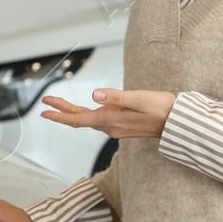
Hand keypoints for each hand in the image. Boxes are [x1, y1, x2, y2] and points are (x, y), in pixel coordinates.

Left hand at [41, 88, 173, 138]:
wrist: (178, 123)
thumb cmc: (161, 109)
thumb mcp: (138, 99)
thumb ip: (116, 97)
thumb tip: (94, 94)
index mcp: (111, 120)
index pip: (78, 118)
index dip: (60, 114)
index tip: (44, 110)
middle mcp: (111, 126)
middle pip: (80, 118)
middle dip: (61, 110)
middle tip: (45, 102)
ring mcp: (116, 127)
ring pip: (88, 119)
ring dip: (72, 111)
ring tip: (58, 103)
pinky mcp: (123, 125)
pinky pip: (98, 119)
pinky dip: (86, 113)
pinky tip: (84, 109)